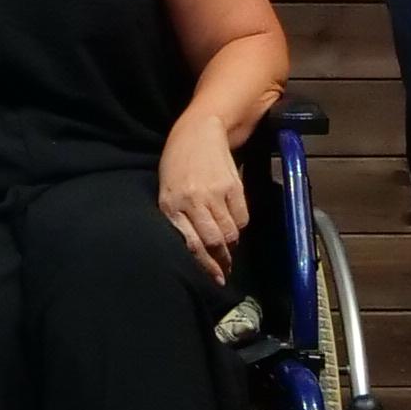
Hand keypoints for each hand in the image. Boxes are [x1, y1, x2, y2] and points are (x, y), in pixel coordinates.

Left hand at [157, 109, 250, 277]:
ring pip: (229, 232)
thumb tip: (197, 251)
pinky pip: (242, 217)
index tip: (214, 278)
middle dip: (221, 261)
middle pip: (213, 241)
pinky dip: (240, 226)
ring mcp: (214, 193)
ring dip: (231, 246)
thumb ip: (178, 219)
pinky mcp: (233, 186)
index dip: (204, 265)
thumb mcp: (168, 192)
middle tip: (225, 269)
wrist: (199, 131)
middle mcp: (192, 201)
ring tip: (230, 249)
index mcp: (171, 204)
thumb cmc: (178, 165)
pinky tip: (235, 226)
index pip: (190, 244)